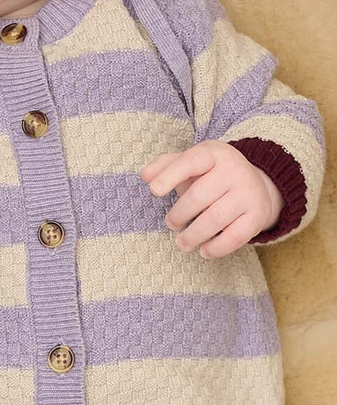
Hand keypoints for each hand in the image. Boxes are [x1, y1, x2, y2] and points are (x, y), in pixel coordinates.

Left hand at [140, 141, 283, 257]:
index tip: (153, 190)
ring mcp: (248, 193)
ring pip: (215, 219)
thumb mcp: (192, 161)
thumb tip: (145, 176)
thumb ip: (166, 165)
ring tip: (181, 243)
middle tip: (170, 223)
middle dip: (179, 214)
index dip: (171, 175)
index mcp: (214, 153)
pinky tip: (203, 251)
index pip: (190, 161)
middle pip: (199, 196)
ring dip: (193, 235)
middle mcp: (234, 170)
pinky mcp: (257, 216)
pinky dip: (216, 248)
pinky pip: (235, 237)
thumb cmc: (212, 172)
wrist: (258, 183)